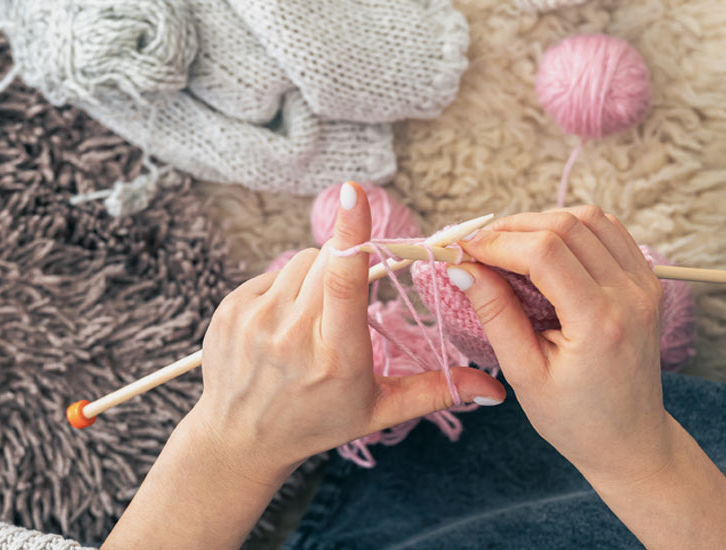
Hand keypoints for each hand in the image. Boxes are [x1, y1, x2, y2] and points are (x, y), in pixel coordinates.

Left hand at [193, 181, 504, 482]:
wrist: (240, 440)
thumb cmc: (317, 421)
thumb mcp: (379, 410)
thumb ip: (436, 390)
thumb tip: (495, 391)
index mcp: (335, 356)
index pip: (345, 280)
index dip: (352, 233)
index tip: (353, 192)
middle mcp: (291, 335)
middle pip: (329, 260)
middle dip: (347, 263)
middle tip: (349, 299)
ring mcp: (255, 320)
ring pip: (301, 261)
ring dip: (318, 275)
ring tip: (316, 317)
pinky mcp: (230, 309)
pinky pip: (272, 273)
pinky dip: (288, 288)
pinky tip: (286, 323)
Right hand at [451, 206, 670, 480]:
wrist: (629, 440)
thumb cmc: (575, 419)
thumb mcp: (525, 374)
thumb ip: (496, 314)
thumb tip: (462, 268)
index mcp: (599, 323)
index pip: (544, 252)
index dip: (496, 242)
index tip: (462, 251)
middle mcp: (630, 296)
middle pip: (566, 225)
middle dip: (513, 227)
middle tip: (477, 248)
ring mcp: (645, 285)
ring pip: (590, 218)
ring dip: (542, 222)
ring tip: (508, 248)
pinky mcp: (648, 282)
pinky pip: (609, 232)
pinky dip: (572, 229)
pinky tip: (545, 252)